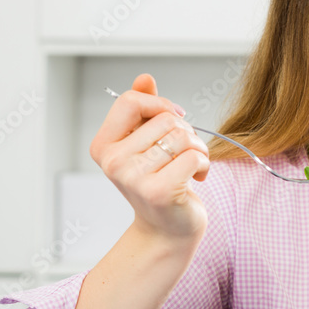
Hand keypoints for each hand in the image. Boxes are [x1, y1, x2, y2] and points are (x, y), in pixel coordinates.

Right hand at [90, 73, 210, 241]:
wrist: (167, 230)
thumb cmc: (160, 182)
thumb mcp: (147, 144)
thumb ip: (145, 110)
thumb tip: (145, 78)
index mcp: (104, 146)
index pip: (130, 101)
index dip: (160, 105)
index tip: (175, 119)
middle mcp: (113, 162)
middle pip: (164, 118)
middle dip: (186, 132)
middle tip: (185, 154)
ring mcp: (133, 177)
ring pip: (182, 136)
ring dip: (198, 149)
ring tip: (192, 166)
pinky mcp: (159, 191)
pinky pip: (194, 156)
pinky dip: (204, 165)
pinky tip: (197, 178)